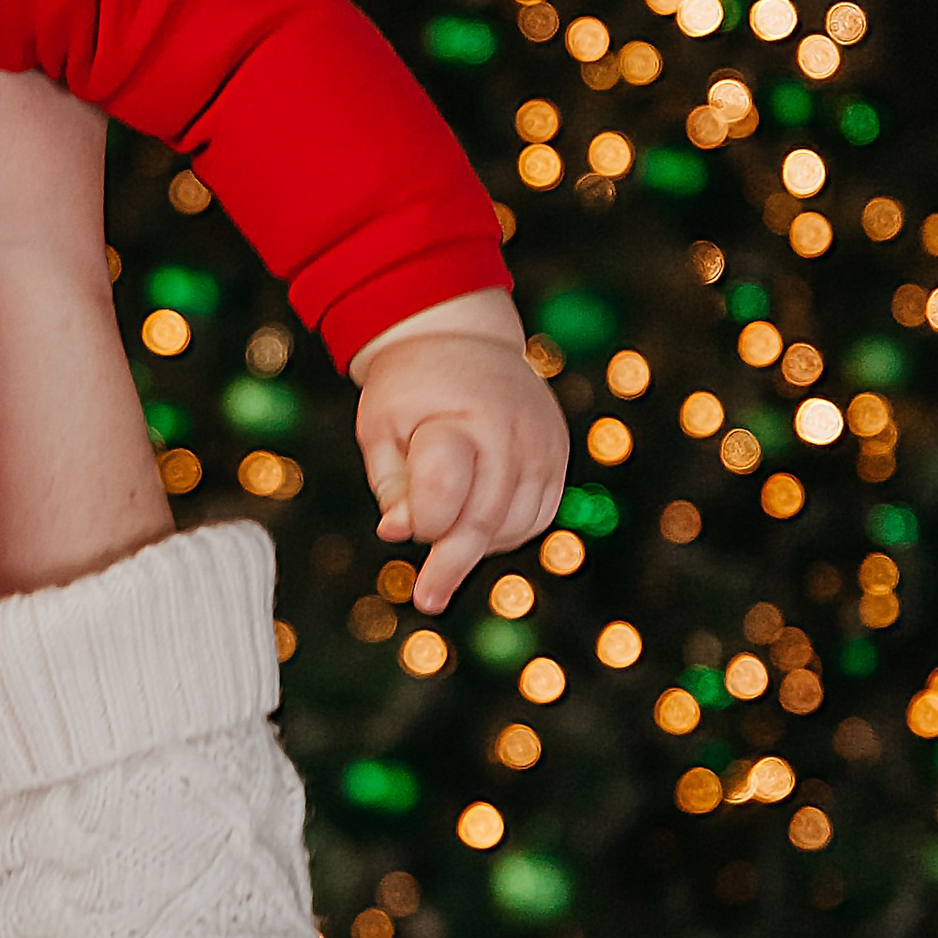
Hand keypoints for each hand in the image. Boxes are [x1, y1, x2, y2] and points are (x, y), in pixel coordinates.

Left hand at [353, 334, 566, 614]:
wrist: (464, 338)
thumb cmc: (410, 387)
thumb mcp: (379, 424)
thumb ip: (390, 482)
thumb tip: (397, 534)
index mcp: (461, 419)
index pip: (445, 493)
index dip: (421, 520)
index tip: (397, 533)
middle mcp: (511, 433)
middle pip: (484, 520)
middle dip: (451, 563)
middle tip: (426, 600)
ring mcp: (543, 445)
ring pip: (515, 524)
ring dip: (479, 545)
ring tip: (446, 542)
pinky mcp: (557, 456)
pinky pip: (538, 514)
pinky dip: (507, 530)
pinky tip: (478, 526)